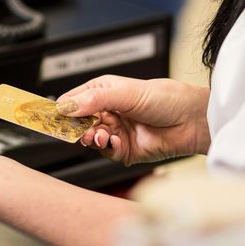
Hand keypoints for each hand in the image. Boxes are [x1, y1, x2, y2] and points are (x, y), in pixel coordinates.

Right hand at [56, 75, 210, 164]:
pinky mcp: (124, 151)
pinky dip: (108, 148)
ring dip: (93, 138)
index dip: (62, 109)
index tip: (52, 116)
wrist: (193, 121)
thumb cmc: (168, 98)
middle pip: (78, 124)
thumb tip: (68, 106)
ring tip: (101, 135)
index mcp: (104, 92)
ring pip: (91, 139)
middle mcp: (108, 112)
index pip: (74, 101)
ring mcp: (115, 132)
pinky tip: (115, 142)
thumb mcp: (126, 92)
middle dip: (77, 128)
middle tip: (78, 130)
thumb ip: (94, 99)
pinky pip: (107, 153)